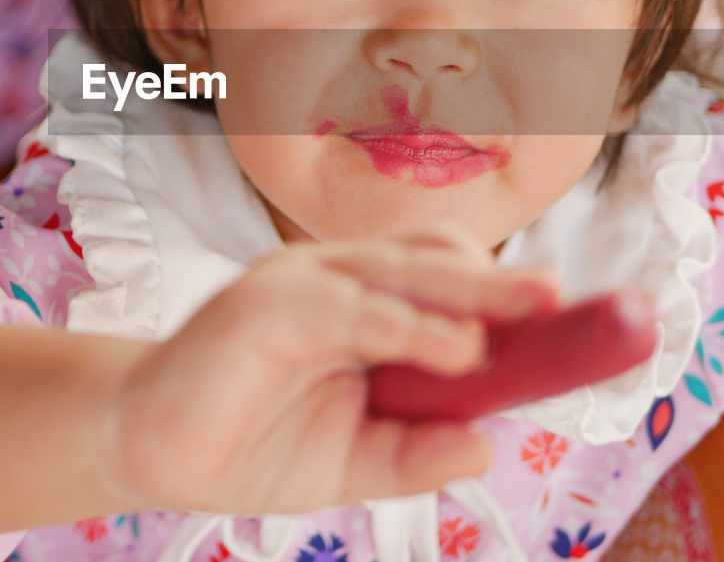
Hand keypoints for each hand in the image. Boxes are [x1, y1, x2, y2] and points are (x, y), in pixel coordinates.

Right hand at [101, 236, 559, 514]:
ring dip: (469, 292)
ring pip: (399, 269)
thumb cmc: (250, 442)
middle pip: (435, 262)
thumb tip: (485, 445)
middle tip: (566, 298)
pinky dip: (404, 324)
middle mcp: (336, 280)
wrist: (151, 449)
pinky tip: (450, 349)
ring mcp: (299, 283)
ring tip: (528, 317)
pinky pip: (348, 306)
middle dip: (504, 284)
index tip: (572, 315)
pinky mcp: (266, 303)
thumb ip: (415, 451)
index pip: (445, 279)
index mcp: (361, 304)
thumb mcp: (354, 462)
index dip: (506, 296)